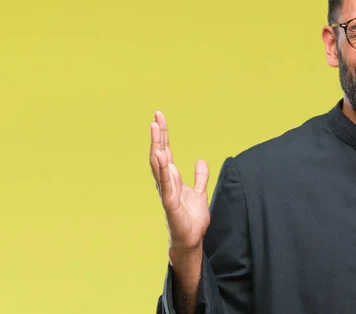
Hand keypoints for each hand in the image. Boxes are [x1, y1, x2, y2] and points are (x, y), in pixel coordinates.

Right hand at [150, 111, 210, 252]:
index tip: (159, 118)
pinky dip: (163, 169)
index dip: (163, 135)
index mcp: (172, 178)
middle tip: (155, 116)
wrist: (192, 239)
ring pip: (159, 165)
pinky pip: (166, 184)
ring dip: (157, 146)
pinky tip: (161, 156)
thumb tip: (200, 161)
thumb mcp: (200, 192)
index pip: (166, 152)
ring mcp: (166, 191)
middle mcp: (166, 182)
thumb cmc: (192, 218)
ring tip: (155, 129)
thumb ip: (200, 177)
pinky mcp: (170, 203)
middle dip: (158, 135)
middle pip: (160, 154)